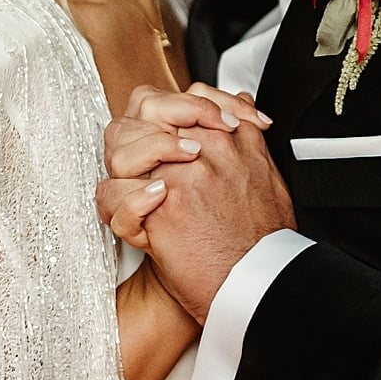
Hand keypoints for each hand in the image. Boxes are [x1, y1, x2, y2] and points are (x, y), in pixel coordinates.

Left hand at [101, 112, 294, 322]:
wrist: (261, 283)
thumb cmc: (263, 239)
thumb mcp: (267, 173)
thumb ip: (246, 136)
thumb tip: (240, 104)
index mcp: (230, 136)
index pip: (185, 96)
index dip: (167, 112)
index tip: (169, 136)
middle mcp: (205, 148)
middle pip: (145, 109)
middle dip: (134, 133)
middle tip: (141, 163)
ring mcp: (180, 174)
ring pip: (120, 146)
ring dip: (121, 170)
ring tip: (139, 193)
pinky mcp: (160, 207)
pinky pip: (113, 193)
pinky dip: (116, 209)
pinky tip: (139, 221)